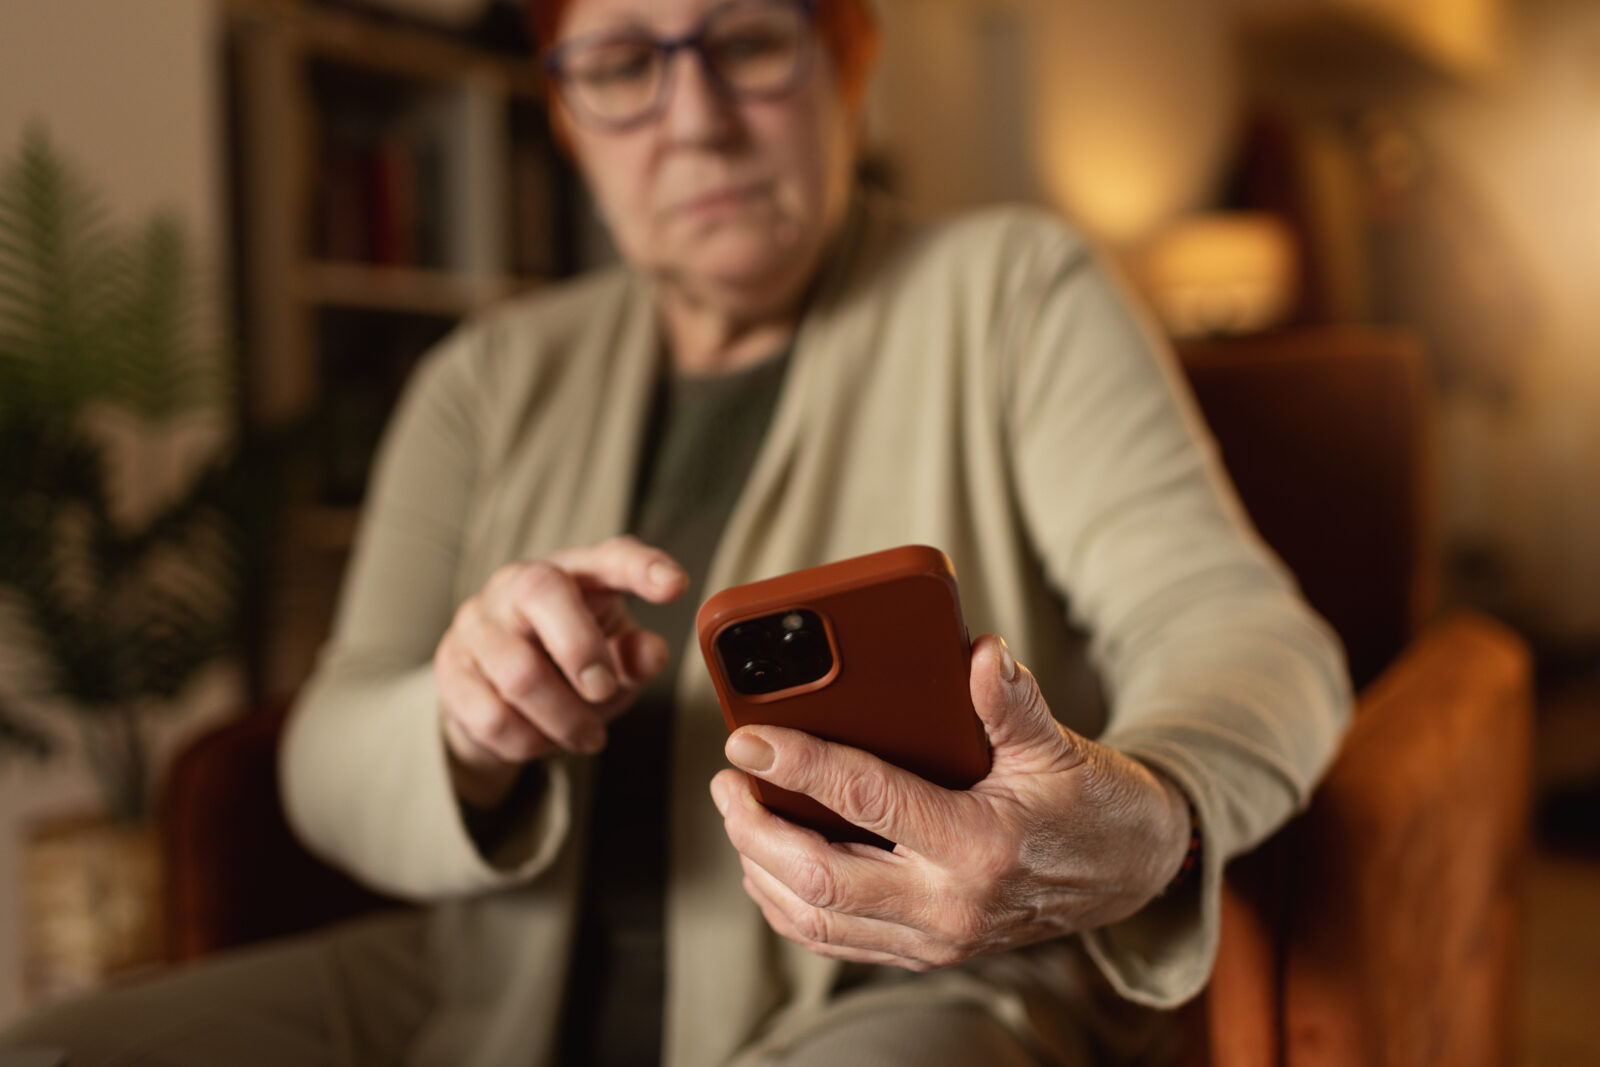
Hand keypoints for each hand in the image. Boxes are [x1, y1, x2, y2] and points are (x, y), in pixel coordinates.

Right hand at [435, 535, 687, 808]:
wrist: (499, 696)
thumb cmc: (570, 668)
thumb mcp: (614, 662)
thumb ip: (635, 657)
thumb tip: (651, 653)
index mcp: (573, 573)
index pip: (610, 556)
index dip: (642, 567)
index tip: (675, 585)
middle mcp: (516, 585)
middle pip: (542, 592)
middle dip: (581, 649)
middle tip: (604, 690)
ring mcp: (476, 623)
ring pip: (518, 671)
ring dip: (563, 719)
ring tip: (587, 736)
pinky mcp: (450, 668)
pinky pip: (490, 715)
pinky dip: (528, 742)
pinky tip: (544, 741)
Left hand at [709, 634, 1192, 970]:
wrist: (1132, 873)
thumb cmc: (1093, 803)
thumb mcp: (1060, 747)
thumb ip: (1013, 703)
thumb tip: (981, 653)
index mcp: (980, 848)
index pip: (866, 800)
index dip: (798, 764)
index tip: (747, 737)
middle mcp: (951, 907)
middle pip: (820, 879)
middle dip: (755, 828)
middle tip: (728, 779)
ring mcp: (937, 940)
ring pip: (818, 921)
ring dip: (762, 869)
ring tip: (739, 813)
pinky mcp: (927, 951)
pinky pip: (837, 939)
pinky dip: (790, 904)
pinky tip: (770, 862)